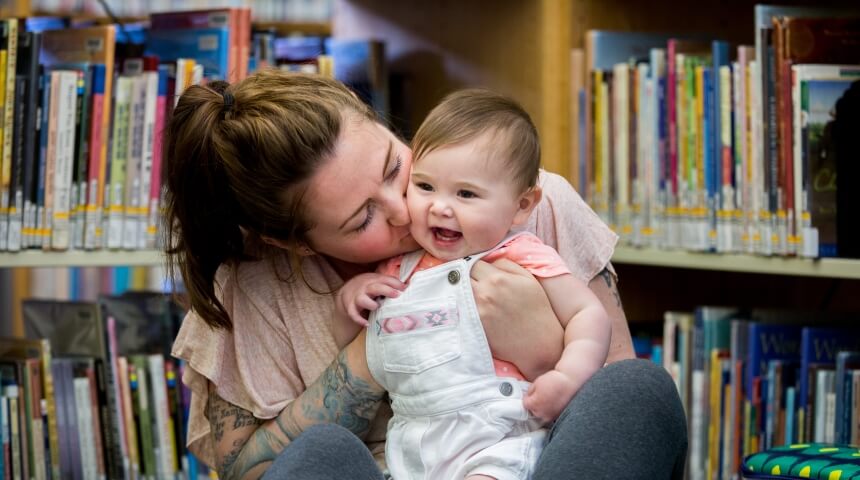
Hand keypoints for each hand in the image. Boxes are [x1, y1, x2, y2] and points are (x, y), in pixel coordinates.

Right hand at [337, 273, 405, 326]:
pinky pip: (353, 314)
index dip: (395, 283)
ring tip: (377, 307)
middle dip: (386, 290)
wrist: (346, 292)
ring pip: (362, 299)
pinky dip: (359, 319)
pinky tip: (367, 324)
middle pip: (375, 287)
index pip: (385, 279)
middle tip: (396, 295)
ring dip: (370, 304)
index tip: (405, 288)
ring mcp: (357, 297)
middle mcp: (365, 287)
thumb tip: (408, 287)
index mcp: (373, 280)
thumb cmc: (368, 288)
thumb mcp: (377, 282)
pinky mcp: (350, 307)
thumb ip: (389, 284)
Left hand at [470, 259, 562, 379]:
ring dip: (462, 292)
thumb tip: (488, 261)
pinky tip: (472, 309)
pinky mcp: (473, 326)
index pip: (472, 263)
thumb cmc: (536, 308)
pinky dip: (463, 306)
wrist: (538, 342)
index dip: (476, 267)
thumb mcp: (527, 278)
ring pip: (458, 293)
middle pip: (461, 277)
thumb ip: (505, 264)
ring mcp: (476, 311)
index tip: (480, 273)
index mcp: (497, 278)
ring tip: (474, 296)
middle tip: (476, 284)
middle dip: (466, 278)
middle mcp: (483, 293)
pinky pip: (460, 309)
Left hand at [523, 369, 576, 421]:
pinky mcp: (559, 416)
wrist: (570, 382)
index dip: (528, 397)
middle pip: (533, 411)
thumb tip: (529, 396)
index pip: (525, 404)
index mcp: (534, 405)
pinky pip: (551, 415)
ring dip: (543, 409)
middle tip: (540, 395)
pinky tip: (554, 402)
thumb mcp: (537, 382)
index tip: (531, 393)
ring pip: (542, 415)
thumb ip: (530, 392)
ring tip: (548, 399)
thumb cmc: (554, 380)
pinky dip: (551, 410)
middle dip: (535, 404)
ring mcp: (551, 416)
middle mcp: (542, 413)